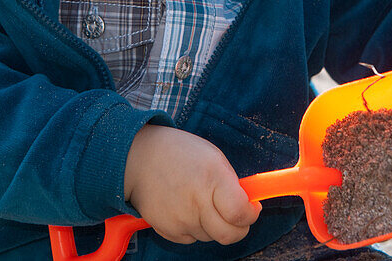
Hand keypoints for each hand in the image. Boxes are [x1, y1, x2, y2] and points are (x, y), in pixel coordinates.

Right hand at [123, 124, 260, 245]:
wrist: (138, 159)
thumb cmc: (179, 153)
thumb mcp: (212, 157)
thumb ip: (230, 183)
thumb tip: (246, 204)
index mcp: (212, 178)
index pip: (240, 213)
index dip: (251, 214)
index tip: (252, 208)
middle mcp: (197, 202)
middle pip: (229, 235)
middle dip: (239, 228)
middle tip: (238, 216)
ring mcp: (181, 220)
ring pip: (211, 236)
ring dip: (214, 225)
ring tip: (203, 202)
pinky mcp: (168, 230)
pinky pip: (192, 238)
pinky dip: (195, 228)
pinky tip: (187, 208)